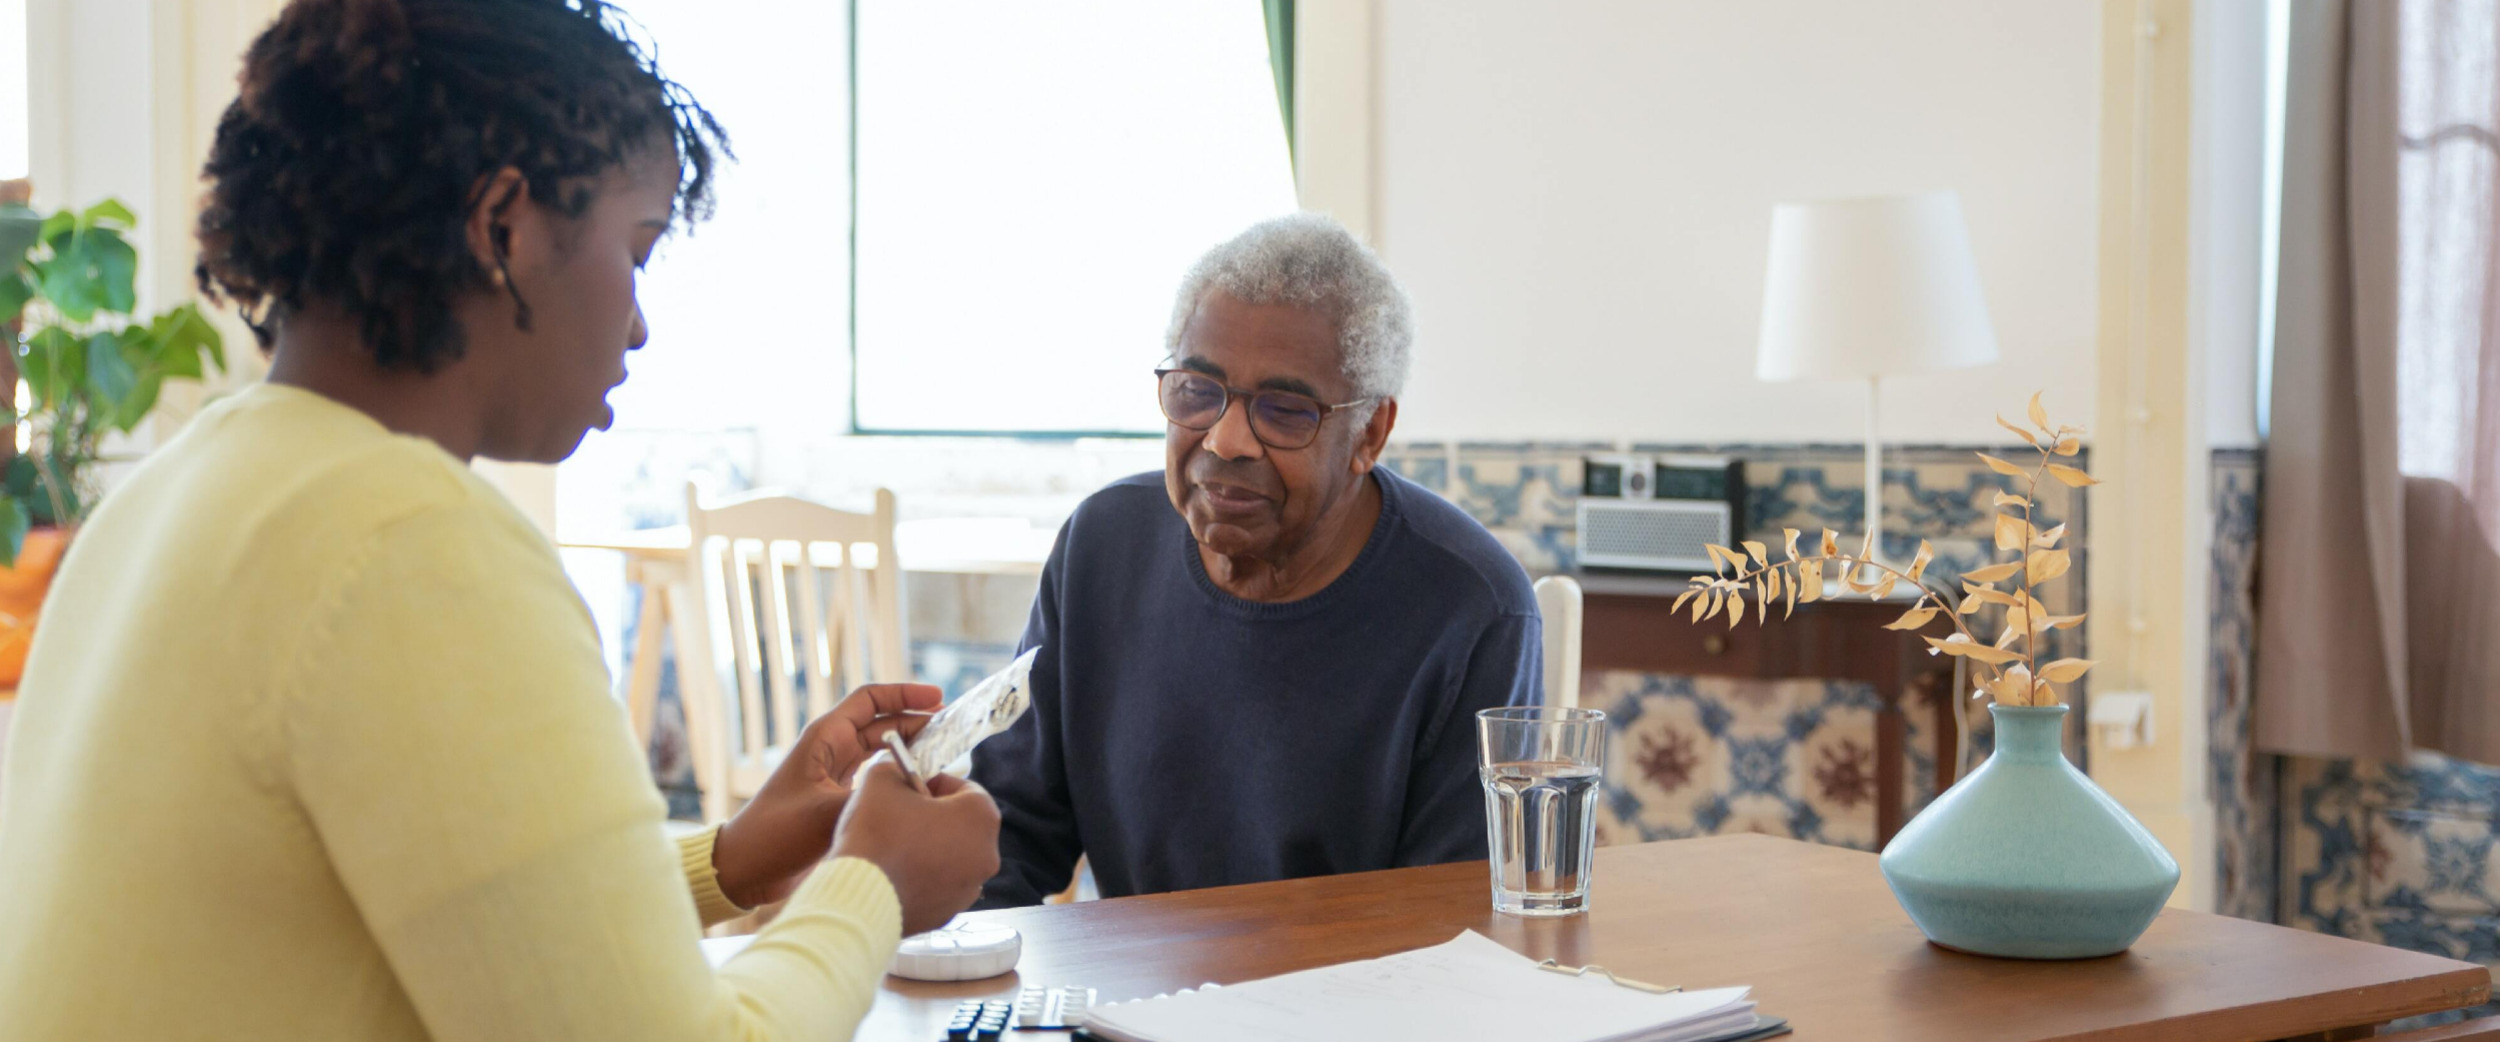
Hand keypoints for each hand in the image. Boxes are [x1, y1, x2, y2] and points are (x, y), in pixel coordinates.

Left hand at [711, 683, 943, 907]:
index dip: (904, 694)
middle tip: (953, 729)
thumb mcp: (825, 813)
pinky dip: (901, 777)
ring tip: (946, 754)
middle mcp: (831, 751)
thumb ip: (869, 798)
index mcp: (824, 738)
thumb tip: (913, 791)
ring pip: (883, 751)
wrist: (746, 870)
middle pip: (883, 723)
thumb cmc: (775, 834)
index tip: (938, 698)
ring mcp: (836, 776)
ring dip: (912, 749)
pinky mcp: (839, 800)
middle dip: (918, 722)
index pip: (870, 700)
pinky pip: (878, 778)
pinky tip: (922, 787)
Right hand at [833, 760, 1001, 935]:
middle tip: (899, 819)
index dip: (933, 785)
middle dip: (934, 818)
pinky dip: (922, 879)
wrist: (854, 898)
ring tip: (893, 850)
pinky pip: (938, 887)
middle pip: (961, 825)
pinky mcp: (948, 915)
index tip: (908, 792)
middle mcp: (987, 855)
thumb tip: (899, 776)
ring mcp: (969, 889)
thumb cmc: (876, 832)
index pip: (964, 788)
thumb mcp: (881, 779)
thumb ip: (897, 770)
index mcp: (981, 816)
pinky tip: (893, 876)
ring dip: (929, 850)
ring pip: (951, 858)